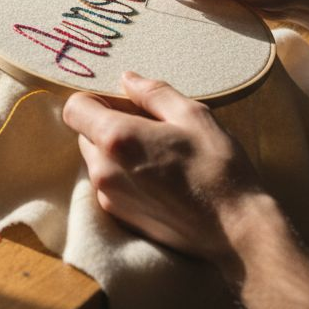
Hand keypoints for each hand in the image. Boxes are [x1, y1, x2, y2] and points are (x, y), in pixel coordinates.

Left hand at [62, 70, 265, 263]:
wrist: (234, 229)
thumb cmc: (218, 168)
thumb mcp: (193, 116)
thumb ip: (153, 93)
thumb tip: (127, 79)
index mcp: (117, 138)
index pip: (74, 108)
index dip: (95, 99)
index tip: (123, 103)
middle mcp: (103, 169)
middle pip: (84, 133)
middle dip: (108, 124)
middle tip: (150, 128)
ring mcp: (108, 195)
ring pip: (95, 159)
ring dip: (115, 151)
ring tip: (157, 155)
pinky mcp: (119, 215)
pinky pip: (108, 183)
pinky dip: (123, 174)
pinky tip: (158, 178)